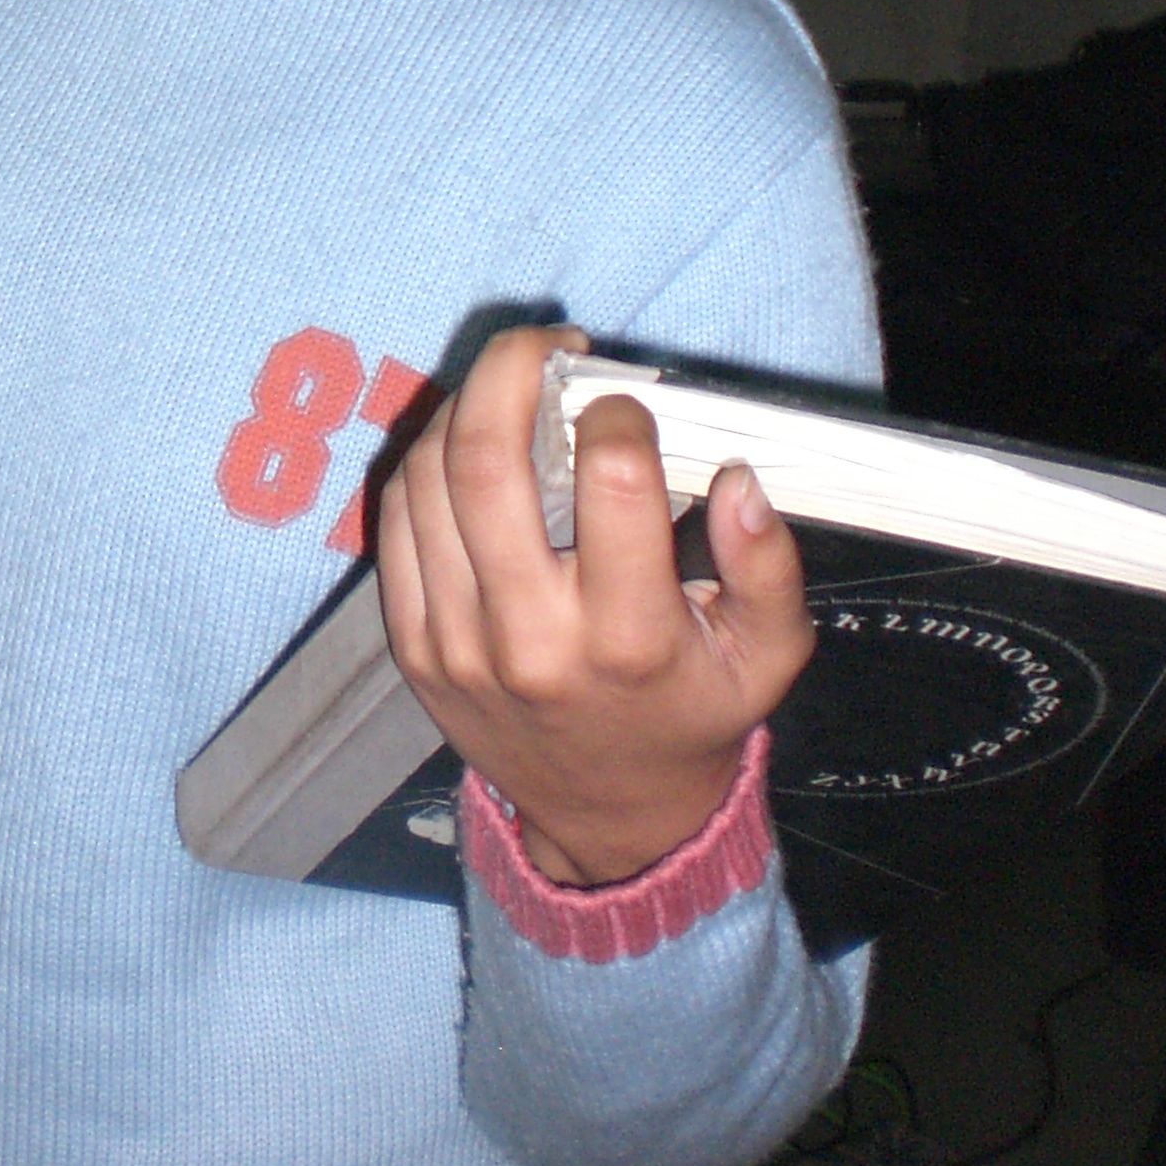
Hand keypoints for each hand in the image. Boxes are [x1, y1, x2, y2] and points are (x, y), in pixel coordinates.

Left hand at [378, 326, 813, 886]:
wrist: (609, 819)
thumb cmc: (693, 714)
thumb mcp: (765, 654)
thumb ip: (768, 565)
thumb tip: (739, 478)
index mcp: (626, 634)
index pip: (608, 477)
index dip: (616, 410)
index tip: (625, 404)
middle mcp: (530, 637)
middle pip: (487, 459)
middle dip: (512, 370)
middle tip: (547, 346)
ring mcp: (458, 642)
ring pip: (431, 478)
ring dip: (466, 408)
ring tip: (509, 392)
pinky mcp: (415, 647)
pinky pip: (397, 521)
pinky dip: (426, 462)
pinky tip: (467, 446)